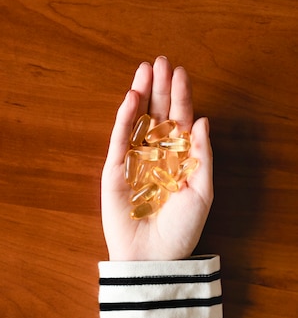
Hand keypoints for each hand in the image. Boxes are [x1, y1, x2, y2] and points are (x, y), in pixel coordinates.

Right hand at [101, 56, 213, 260]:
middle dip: (159, 86)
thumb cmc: (182, 229)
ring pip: (137, 121)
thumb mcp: (203, 192)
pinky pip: (119, 139)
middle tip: (159, 61)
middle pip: (158, 113)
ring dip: (140, 95)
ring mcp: (133, 160)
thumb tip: (203, 121)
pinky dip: (124, 119)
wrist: (154, 256)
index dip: (181, 96)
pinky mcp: (114, 170)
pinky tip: (130, 99)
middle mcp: (156, 154)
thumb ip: (202, 156)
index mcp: (179, 158)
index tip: (180, 72)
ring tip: (143, 70)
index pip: (181, 120)